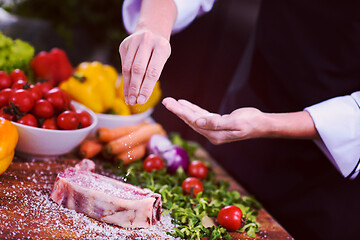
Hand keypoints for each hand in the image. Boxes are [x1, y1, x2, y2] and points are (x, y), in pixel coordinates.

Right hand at [119, 29, 170, 104]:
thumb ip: (153, 73)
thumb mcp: (162, 58)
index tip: (142, 101)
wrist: (152, 30)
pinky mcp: (124, 44)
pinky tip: (126, 90)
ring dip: (128, 86)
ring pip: (128, 68)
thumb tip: (141, 96)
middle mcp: (147, 42)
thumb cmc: (159, 50)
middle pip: (138, 69)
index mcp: (161, 47)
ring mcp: (133, 41)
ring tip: (129, 100)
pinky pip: (123, 65)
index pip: (152, 71)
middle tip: (133, 102)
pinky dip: (125, 79)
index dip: (146, 88)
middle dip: (135, 88)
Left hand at [162, 97, 318, 143]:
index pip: (193, 122)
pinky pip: (201, 115)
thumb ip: (216, 123)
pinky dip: (192, 109)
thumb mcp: (234, 122)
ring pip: (194, 117)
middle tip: (165, 101)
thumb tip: (198, 122)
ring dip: (183, 109)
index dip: (181, 112)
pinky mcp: (216, 123)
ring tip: (171, 101)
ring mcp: (213, 129)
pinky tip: (184, 104)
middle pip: (190, 120)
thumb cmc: (251, 122)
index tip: (170, 104)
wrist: (262, 124)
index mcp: (214, 135)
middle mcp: (211, 134)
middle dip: (177, 110)